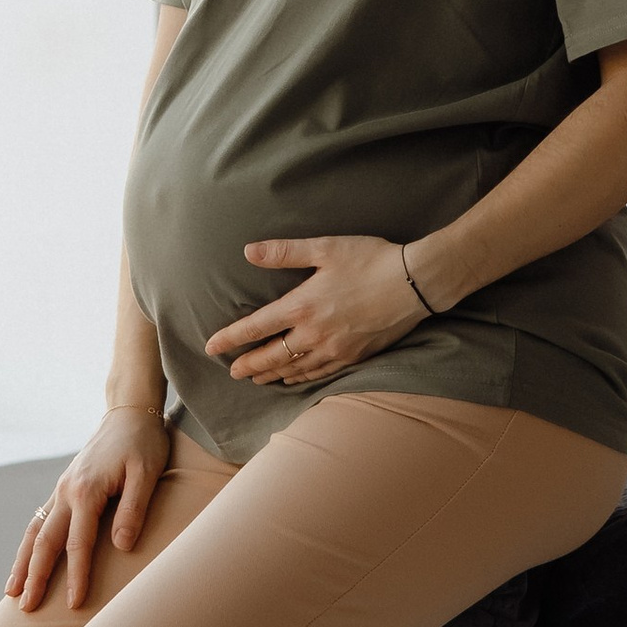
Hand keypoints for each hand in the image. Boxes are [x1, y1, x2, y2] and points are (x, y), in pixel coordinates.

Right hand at [9, 407, 173, 614]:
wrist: (128, 413)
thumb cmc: (143, 443)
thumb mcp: (147, 474)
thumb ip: (133, 510)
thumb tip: (120, 547)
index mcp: (85, 491)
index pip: (78, 544)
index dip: (77, 576)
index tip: (74, 604)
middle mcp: (66, 492)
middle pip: (45, 542)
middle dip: (35, 576)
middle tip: (26, 608)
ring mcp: (61, 489)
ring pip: (35, 531)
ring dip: (23, 562)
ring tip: (12, 592)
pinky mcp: (64, 488)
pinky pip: (40, 520)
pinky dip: (30, 543)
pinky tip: (26, 560)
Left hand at [205, 235, 430, 391]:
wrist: (415, 283)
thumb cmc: (370, 259)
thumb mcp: (325, 248)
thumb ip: (284, 252)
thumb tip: (249, 251)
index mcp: (302, 306)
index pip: (255, 328)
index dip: (230, 339)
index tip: (211, 348)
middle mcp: (314, 334)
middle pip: (271, 356)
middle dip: (248, 365)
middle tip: (232, 372)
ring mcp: (335, 349)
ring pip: (294, 369)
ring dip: (271, 375)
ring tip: (257, 379)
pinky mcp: (354, 356)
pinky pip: (320, 373)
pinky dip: (301, 377)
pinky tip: (294, 378)